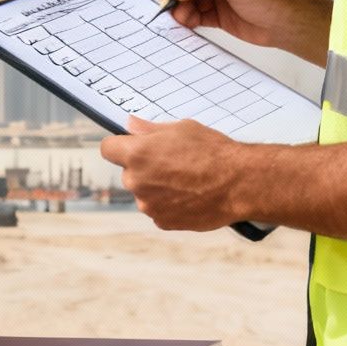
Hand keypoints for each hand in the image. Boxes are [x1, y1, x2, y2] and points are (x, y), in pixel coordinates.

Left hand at [98, 115, 243, 231]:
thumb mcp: (181, 129)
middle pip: (128, 172)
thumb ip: (149, 129)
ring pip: (143, 193)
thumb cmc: (212, 152)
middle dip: (143, 167)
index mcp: (137, 154)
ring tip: (186, 180)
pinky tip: (189, 195)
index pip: (108, 149)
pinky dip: (168, 204)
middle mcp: (136, 181)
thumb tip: (130, 124)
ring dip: (156, 188)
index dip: (120, 146)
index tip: (132, 146)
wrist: (238, 183)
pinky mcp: (162, 221)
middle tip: (172, 162)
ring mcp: (148, 205)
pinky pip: (157, 210)